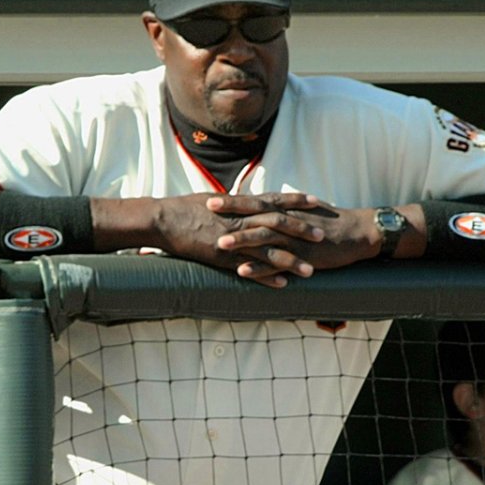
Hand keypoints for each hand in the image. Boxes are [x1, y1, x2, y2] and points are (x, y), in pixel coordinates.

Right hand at [150, 192, 325, 288]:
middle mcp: (239, 221)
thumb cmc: (182, 207)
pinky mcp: (221, 257)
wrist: (162, 220)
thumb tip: (244, 200)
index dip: (296, 201)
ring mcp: (232, 240)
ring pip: (268, 250)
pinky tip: (282, 285)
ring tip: (311, 270)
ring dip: (291, 261)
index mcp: (238, 205)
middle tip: (323, 237)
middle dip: (302, 231)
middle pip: (278, 224)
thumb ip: (232, 203)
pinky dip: (266, 277)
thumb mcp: (211, 199)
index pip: (274, 200)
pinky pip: (248, 268)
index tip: (316, 201)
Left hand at [211, 196, 378, 284]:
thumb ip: (277, 208)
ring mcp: (294, 239)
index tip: (208, 199)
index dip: (231, 202)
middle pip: (254, 215)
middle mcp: (286, 221)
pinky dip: (259, 268)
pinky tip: (242, 271)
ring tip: (220, 243)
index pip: (253, 202)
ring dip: (242, 241)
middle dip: (230, 215)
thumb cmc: (325, 220)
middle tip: (206, 213)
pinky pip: (277, 263)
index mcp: (284, 210)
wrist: (355, 232)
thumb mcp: (299, 210)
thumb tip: (256, 205)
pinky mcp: (301, 257)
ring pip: (264, 238)